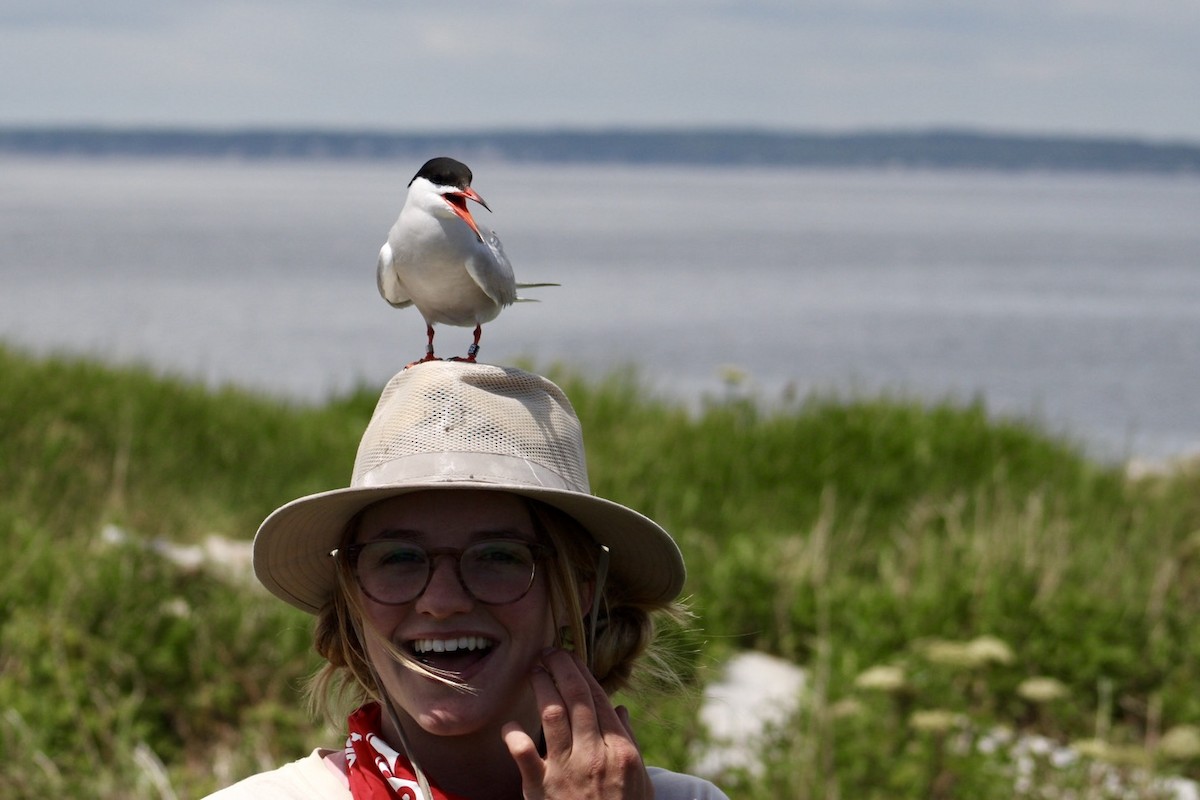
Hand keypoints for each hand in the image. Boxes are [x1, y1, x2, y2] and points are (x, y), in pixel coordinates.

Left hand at [502, 648, 653, 799]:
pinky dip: (514, 735)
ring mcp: (566, 772)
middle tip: (549, 652)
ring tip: (533, 670)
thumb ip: (630, 743)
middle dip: (561, 668)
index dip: (582, 673)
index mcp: (620, 751)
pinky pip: (522, 754)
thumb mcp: (639, 782)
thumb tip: (620, 709)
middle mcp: (594, 756)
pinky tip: (509, 723)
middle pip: (576, 699)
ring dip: (541, 687)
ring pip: (552, 715)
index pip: (599, 700)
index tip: (571, 657)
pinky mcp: (540, 790)